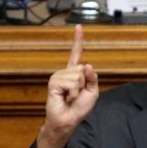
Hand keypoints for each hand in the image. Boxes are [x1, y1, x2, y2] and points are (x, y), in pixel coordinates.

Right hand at [36, 24, 98, 147]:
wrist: (68, 121)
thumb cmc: (78, 108)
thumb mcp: (92, 92)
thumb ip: (92, 77)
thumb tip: (87, 64)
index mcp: (74, 73)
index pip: (76, 53)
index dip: (78, 40)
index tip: (78, 26)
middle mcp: (65, 72)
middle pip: (82, 68)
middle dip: (85, 83)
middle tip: (76, 95)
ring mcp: (58, 76)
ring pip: (78, 75)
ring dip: (78, 90)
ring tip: (70, 97)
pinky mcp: (53, 82)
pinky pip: (71, 82)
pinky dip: (73, 92)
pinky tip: (65, 97)